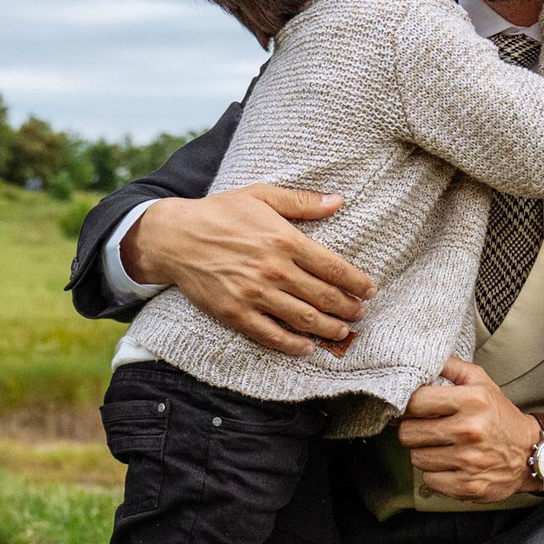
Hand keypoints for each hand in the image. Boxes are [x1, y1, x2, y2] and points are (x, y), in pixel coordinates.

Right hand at [124, 184, 376, 356]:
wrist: (174, 237)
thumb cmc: (219, 213)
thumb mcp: (260, 195)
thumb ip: (301, 202)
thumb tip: (339, 201)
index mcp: (284, 239)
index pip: (333, 267)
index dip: (356, 282)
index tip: (369, 290)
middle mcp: (274, 269)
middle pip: (324, 296)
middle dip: (348, 308)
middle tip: (360, 314)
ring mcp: (254, 294)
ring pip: (303, 319)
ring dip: (329, 329)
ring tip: (343, 332)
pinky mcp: (235, 313)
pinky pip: (271, 335)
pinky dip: (293, 345)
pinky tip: (307, 348)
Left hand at [398, 359, 542, 501]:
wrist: (531, 453)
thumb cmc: (499, 416)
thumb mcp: (482, 383)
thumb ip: (453, 367)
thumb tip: (423, 358)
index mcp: (472, 400)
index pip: (415, 402)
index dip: (410, 406)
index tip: (416, 409)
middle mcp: (470, 430)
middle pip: (408, 433)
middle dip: (414, 430)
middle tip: (428, 429)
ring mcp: (469, 460)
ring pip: (416, 458)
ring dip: (425, 453)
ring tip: (442, 447)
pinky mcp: (467, 485)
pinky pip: (429, 480)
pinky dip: (435, 474)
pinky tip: (450, 465)